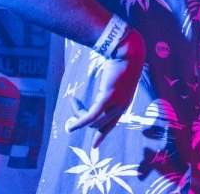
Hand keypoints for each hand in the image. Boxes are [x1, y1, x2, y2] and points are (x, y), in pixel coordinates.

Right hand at [69, 29, 144, 147]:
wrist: (128, 53)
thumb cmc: (122, 63)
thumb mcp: (117, 80)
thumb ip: (111, 90)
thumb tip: (104, 92)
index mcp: (124, 105)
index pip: (111, 125)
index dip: (101, 135)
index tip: (94, 146)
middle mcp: (121, 108)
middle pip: (97, 123)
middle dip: (82, 116)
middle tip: (74, 102)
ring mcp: (115, 104)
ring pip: (92, 121)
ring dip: (79, 114)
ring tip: (72, 101)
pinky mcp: (108, 98)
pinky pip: (91, 116)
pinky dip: (80, 122)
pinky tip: (71, 127)